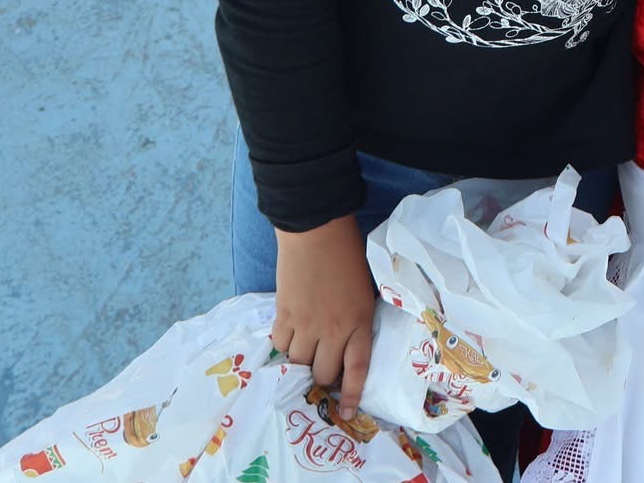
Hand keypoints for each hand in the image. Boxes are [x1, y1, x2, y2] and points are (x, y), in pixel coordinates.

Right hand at [271, 216, 378, 419]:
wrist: (316, 230)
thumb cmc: (348, 254)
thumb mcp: (363, 290)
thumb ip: (356, 319)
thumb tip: (344, 344)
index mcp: (360, 321)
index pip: (356, 370)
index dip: (350, 394)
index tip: (346, 413)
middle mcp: (333, 329)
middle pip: (323, 373)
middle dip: (321, 378)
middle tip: (320, 370)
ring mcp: (306, 324)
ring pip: (297, 363)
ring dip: (300, 362)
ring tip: (303, 350)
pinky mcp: (283, 315)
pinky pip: (279, 344)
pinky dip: (282, 344)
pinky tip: (288, 334)